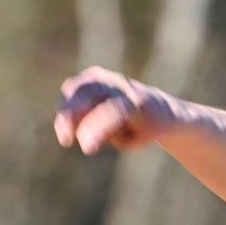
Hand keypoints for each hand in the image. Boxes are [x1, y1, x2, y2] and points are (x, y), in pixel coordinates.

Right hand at [53, 66, 179, 154]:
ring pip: (77, 88)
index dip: (97, 129)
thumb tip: (82, 129)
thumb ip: (109, 136)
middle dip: (72, 114)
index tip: (87, 149)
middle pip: (89, 93)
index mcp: (137, 104)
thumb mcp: (133, 141)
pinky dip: (68, 105)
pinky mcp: (94, 75)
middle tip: (65, 140)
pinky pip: (74, 88)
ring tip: (67, 134)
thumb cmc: (144, 130)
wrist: (159, 108)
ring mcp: (107, 77)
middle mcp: (121, 86)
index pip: (113, 112)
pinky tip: (71, 121)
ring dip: (67, 111)